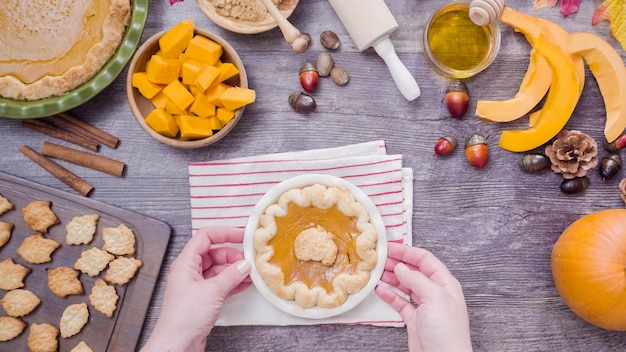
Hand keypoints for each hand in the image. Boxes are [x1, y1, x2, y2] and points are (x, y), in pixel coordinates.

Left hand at [141, 227, 250, 351]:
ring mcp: (196, 285)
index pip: (205, 237)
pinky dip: (232, 282)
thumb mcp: (212, 291)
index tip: (242, 235)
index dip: (224, 233)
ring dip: (234, 270)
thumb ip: (231, 275)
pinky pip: (220, 284)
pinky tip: (245, 284)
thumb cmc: (185, 317)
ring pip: (218, 269)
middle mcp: (189, 271)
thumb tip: (244, 264)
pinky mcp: (202, 299)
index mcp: (186, 262)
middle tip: (249, 260)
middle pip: (214, 253)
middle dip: (232, 255)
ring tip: (251, 273)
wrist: (176, 344)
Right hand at [375, 242, 471, 351]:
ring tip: (377, 271)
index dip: (407, 251)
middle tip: (380, 258)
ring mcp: (425, 306)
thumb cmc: (447, 332)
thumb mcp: (434, 297)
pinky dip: (389, 294)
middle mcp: (435, 293)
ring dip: (391, 277)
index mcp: (445, 284)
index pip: (425, 259)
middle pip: (414, 271)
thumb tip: (400, 267)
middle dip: (397, 263)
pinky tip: (379, 289)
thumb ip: (416, 279)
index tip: (390, 247)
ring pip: (405, 285)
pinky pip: (400, 301)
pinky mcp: (414, 319)